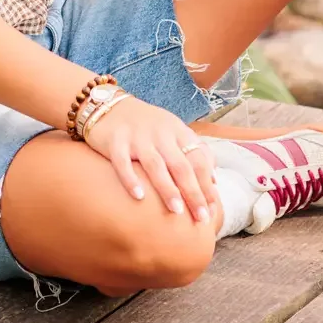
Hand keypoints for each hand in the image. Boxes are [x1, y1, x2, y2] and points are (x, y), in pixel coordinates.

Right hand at [84, 93, 218, 223]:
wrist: (108, 105)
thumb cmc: (146, 124)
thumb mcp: (174, 130)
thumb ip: (195, 151)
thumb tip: (214, 180)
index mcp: (178, 131)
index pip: (198, 159)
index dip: (206, 184)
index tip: (212, 208)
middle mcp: (160, 133)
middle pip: (181, 165)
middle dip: (193, 192)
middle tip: (201, 217)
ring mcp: (137, 136)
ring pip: (156, 165)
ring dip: (168, 188)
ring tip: (176, 210)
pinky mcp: (115, 141)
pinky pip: (123, 162)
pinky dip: (131, 179)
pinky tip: (139, 196)